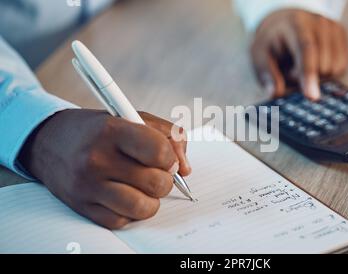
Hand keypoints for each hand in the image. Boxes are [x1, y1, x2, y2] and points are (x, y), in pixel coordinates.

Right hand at [19, 109, 190, 228]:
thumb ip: (168, 135)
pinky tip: (125, 195)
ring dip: (151, 200)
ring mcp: (88, 186)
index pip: (158, 151)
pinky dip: (130, 211)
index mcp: (112, 131)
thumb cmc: (96, 130)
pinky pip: (122, 220)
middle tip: (155, 172)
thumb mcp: (132, 117)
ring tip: (143, 187)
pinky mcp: (83, 206)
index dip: (171, 158)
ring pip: (143, 207)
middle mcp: (98, 159)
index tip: (166, 159)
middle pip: (156, 183)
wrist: (49, 141)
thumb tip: (184, 169)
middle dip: (164, 179)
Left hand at [251, 9, 347, 99]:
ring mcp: (333, 27)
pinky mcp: (342, 34)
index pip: (306, 50)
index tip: (312, 97)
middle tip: (290, 68)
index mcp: (296, 24)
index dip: (309, 74)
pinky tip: (314, 61)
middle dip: (304, 77)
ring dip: (317, 76)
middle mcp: (319, 22)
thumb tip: (275, 92)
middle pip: (322, 65)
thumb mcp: (259, 55)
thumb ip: (266, 73)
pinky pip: (341, 67)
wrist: (284, 22)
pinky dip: (327, 72)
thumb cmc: (271, 42)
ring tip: (301, 63)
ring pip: (334, 69)